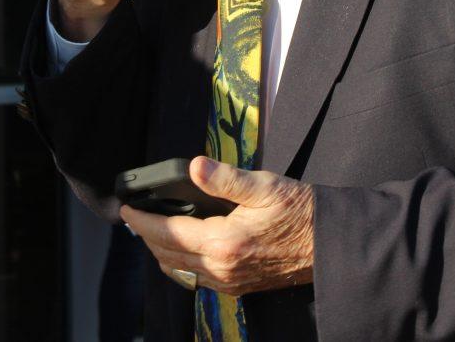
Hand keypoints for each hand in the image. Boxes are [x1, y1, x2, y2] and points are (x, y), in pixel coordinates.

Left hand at [121, 157, 314, 296]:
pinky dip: (181, 265)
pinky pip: (197, 280)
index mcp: (223, 242)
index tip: (126, 209)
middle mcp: (221, 268)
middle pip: (167, 256)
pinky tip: (184, 250)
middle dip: (146, 237)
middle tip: (136, 218)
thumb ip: (225, 178)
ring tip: (154, 232)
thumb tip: (195, 167)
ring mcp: (229, 282)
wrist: (328, 244)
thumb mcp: (264, 186)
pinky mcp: (238, 287)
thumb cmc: (299, 211)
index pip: (167, 234)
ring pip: (180, 271)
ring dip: (162, 253)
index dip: (141, 221)